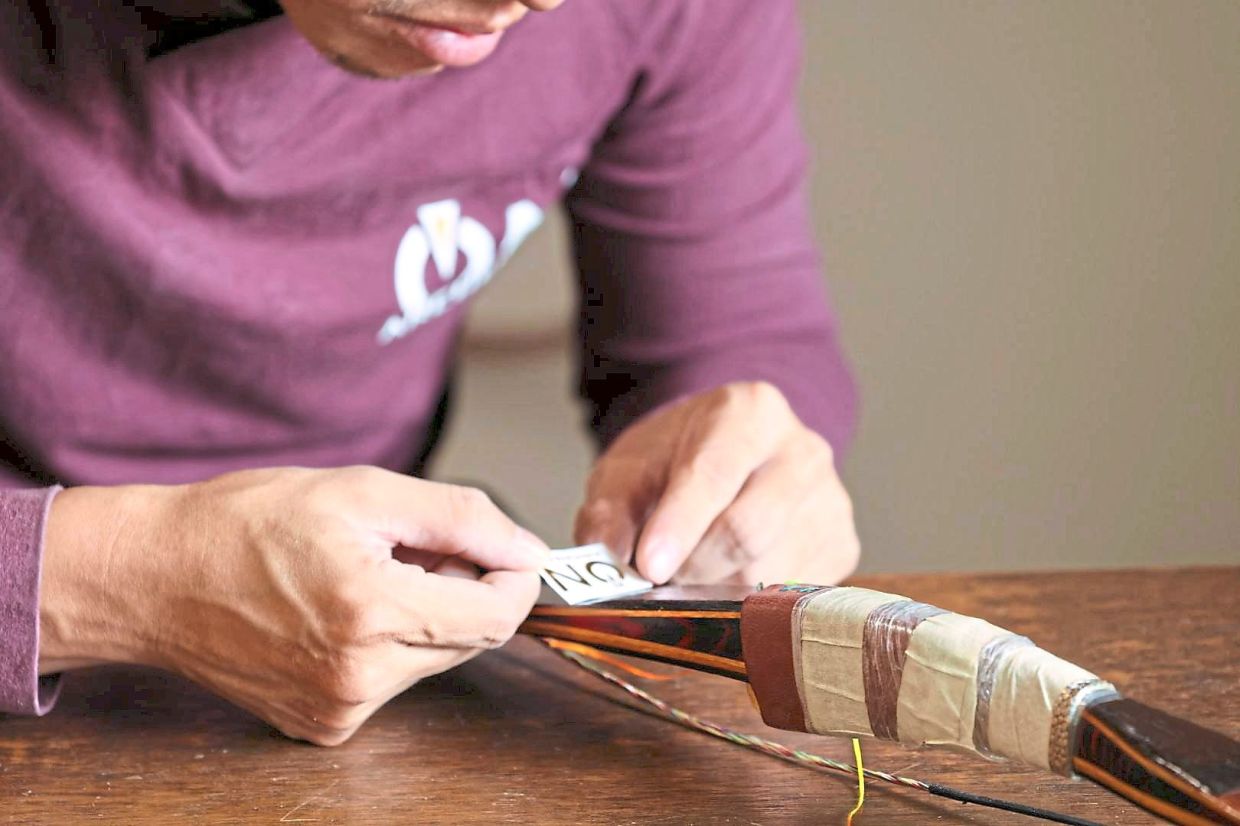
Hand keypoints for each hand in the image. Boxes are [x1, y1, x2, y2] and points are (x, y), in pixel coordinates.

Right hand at [39, 466, 545, 745]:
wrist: (157, 578)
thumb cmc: (247, 523)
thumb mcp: (364, 491)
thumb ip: (460, 518)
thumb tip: (526, 550)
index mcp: (373, 611)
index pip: (498, 617)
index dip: (513, 577)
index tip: (502, 549)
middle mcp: (360, 674)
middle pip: (470, 639)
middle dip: (461, 588)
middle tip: (412, 546)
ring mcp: (339, 708)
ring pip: (433, 659)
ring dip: (424, 614)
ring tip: (366, 573)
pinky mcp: (322, 725)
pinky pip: (392, 682)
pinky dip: (389, 644)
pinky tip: (341, 610)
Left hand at [574, 382, 858, 585]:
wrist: (725, 455)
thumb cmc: (674, 460)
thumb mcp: (627, 470)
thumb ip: (608, 512)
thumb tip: (606, 561)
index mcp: (751, 412)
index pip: (715, 475)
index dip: (679, 525)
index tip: (647, 566)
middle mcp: (802, 452)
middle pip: (747, 530)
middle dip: (691, 566)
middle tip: (655, 578)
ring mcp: (830, 501)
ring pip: (768, 573)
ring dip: (713, 591)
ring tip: (686, 574)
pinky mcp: (841, 546)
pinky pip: (789, 595)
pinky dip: (745, 602)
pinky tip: (723, 579)